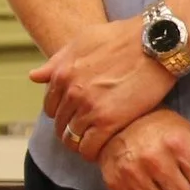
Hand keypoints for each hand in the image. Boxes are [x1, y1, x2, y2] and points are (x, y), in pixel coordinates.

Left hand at [32, 18, 174, 158]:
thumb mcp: (83, 41)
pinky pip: (90, 148)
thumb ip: (58, 61)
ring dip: (81, 144)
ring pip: (72, 139)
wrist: (156, 42)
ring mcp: (89, 108)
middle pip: (61, 124)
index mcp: (62, 74)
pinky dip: (93, 153)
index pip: (51, 107)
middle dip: (71, 129)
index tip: (75, 118)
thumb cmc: (123, 37)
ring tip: (94, 143)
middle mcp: (71, 92)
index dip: (62, 114)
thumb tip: (34, 77)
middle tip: (87, 133)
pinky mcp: (109, 121)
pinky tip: (102, 151)